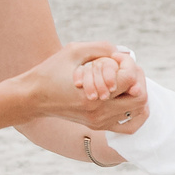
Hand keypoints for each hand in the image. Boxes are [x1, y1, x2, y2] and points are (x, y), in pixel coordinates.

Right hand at [19, 40, 146, 128]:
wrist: (33, 97)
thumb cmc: (51, 71)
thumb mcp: (74, 50)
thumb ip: (102, 47)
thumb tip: (125, 53)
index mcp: (93, 95)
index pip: (130, 79)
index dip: (128, 63)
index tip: (116, 57)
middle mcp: (99, 113)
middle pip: (140, 97)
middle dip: (137, 78)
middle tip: (125, 68)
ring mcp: (100, 122)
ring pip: (139, 111)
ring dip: (137, 92)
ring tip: (126, 81)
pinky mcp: (99, 126)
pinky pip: (130, 126)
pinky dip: (136, 111)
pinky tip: (129, 98)